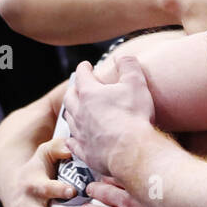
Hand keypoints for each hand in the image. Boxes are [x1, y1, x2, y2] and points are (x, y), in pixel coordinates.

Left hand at [62, 58, 155, 177]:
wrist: (131, 150)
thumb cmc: (134, 115)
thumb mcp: (136, 83)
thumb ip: (129, 66)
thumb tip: (123, 56)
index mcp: (89, 93)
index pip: (82, 75)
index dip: (84, 68)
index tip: (86, 65)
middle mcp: (79, 111)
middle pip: (70, 97)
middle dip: (73, 90)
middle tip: (77, 87)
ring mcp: (80, 132)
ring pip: (69, 119)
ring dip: (71, 112)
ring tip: (75, 110)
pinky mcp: (84, 151)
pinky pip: (73, 143)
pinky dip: (72, 138)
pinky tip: (73, 139)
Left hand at [81, 177, 179, 206]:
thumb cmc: (185, 200)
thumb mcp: (173, 179)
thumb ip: (159, 171)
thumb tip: (157, 158)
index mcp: (138, 186)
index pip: (116, 178)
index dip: (107, 177)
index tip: (102, 176)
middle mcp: (129, 202)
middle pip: (104, 195)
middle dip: (94, 191)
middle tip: (89, 190)